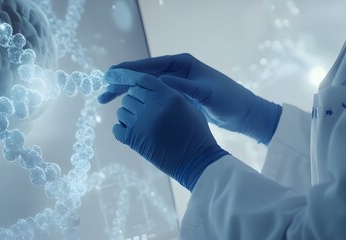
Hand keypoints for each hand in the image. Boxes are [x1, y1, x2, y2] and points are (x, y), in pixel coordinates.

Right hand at [99, 53, 281, 143]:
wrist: (243, 112)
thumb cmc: (229, 100)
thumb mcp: (207, 94)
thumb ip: (184, 88)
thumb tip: (162, 82)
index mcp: (182, 64)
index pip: (149, 66)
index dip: (128, 71)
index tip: (110, 75)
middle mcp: (176, 71)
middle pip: (143, 75)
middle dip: (122, 83)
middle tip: (102, 91)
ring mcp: (176, 83)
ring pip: (144, 87)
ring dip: (126, 93)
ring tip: (106, 100)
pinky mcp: (176, 96)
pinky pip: (152, 96)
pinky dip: (138, 101)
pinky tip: (126, 108)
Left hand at [108, 69, 227, 190]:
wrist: (196, 162)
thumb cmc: (196, 133)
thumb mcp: (188, 106)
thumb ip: (169, 93)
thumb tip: (149, 88)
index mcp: (168, 96)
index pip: (143, 79)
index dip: (139, 83)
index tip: (138, 89)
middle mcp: (152, 107)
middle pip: (130, 94)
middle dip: (135, 100)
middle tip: (145, 111)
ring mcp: (141, 124)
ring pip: (121, 111)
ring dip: (129, 115)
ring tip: (143, 124)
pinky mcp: (132, 140)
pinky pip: (116, 128)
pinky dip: (122, 130)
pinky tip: (136, 133)